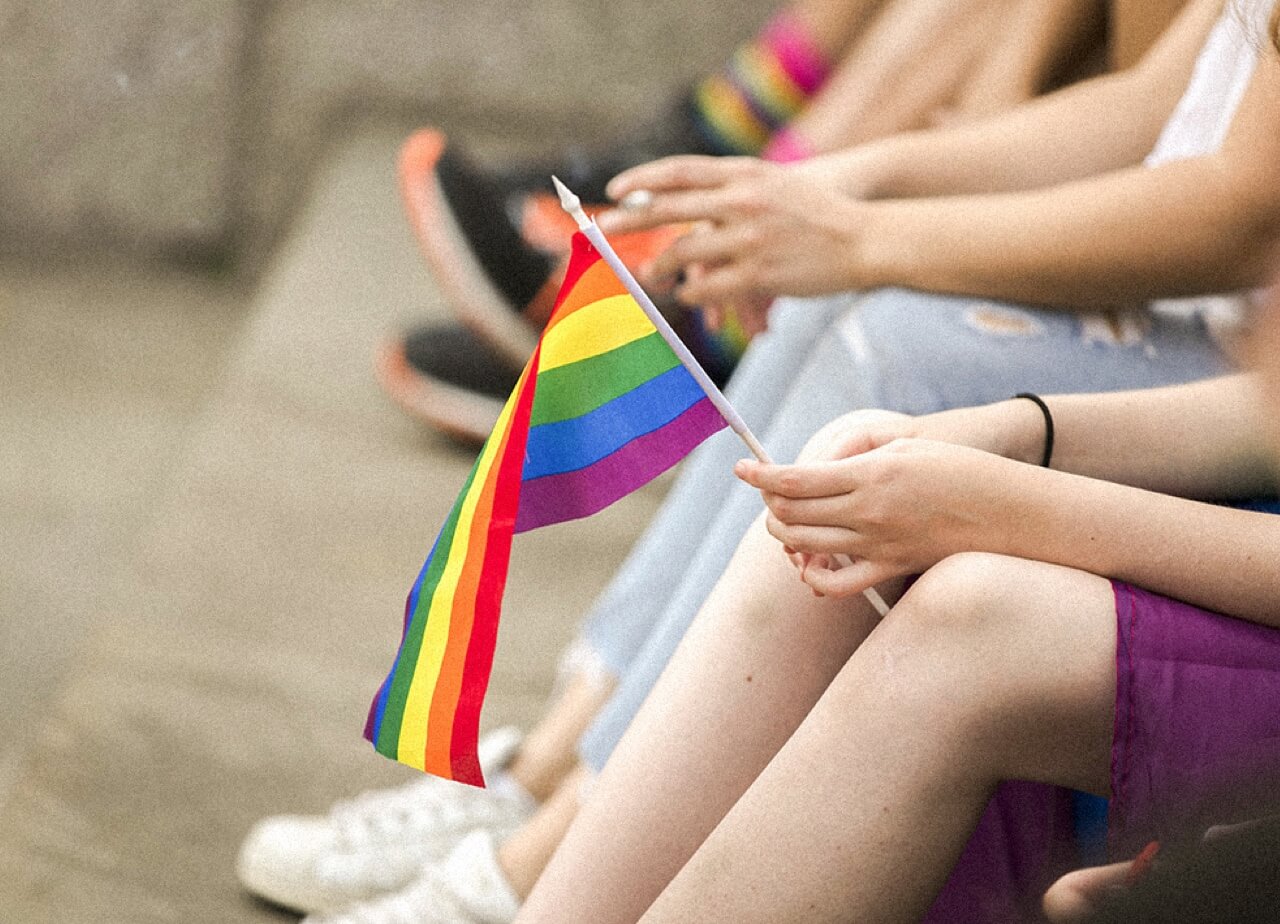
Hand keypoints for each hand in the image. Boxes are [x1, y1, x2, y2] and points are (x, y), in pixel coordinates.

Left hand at [598, 156, 872, 308]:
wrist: (866, 238)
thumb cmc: (817, 213)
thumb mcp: (776, 183)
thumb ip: (735, 186)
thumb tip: (689, 200)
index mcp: (746, 174)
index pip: (681, 171)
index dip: (643, 180)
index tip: (614, 191)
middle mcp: (744, 202)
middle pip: (670, 209)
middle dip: (631, 221)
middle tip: (603, 230)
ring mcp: (750, 238)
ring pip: (684, 253)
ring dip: (660, 267)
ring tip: (650, 277)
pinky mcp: (760, 274)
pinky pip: (708, 287)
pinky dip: (692, 293)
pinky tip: (688, 295)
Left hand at [735, 439, 1036, 596]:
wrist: (1010, 511)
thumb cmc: (958, 466)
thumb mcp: (904, 445)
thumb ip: (852, 457)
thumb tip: (811, 470)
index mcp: (870, 475)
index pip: (794, 480)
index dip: (759, 475)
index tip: (741, 468)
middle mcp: (868, 513)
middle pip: (791, 515)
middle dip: (769, 503)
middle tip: (769, 490)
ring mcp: (877, 545)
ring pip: (803, 547)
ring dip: (783, 534)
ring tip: (785, 520)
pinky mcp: (890, 569)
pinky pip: (836, 585)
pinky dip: (812, 576)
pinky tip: (810, 561)